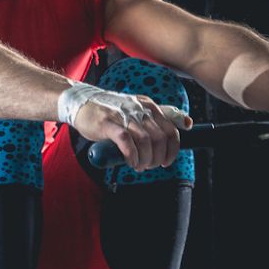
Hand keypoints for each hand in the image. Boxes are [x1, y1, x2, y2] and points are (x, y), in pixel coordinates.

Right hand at [62, 84, 189, 171]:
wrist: (81, 103)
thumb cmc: (110, 110)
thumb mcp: (138, 109)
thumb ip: (160, 116)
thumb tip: (188, 124)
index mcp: (149, 106)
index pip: (171, 129)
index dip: (172, 149)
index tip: (166, 161)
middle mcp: (139, 109)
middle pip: (160, 138)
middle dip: (158, 157)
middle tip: (150, 165)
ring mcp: (124, 116)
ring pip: (145, 141)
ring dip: (145, 159)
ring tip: (139, 166)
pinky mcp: (108, 124)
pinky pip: (126, 142)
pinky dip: (132, 155)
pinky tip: (131, 162)